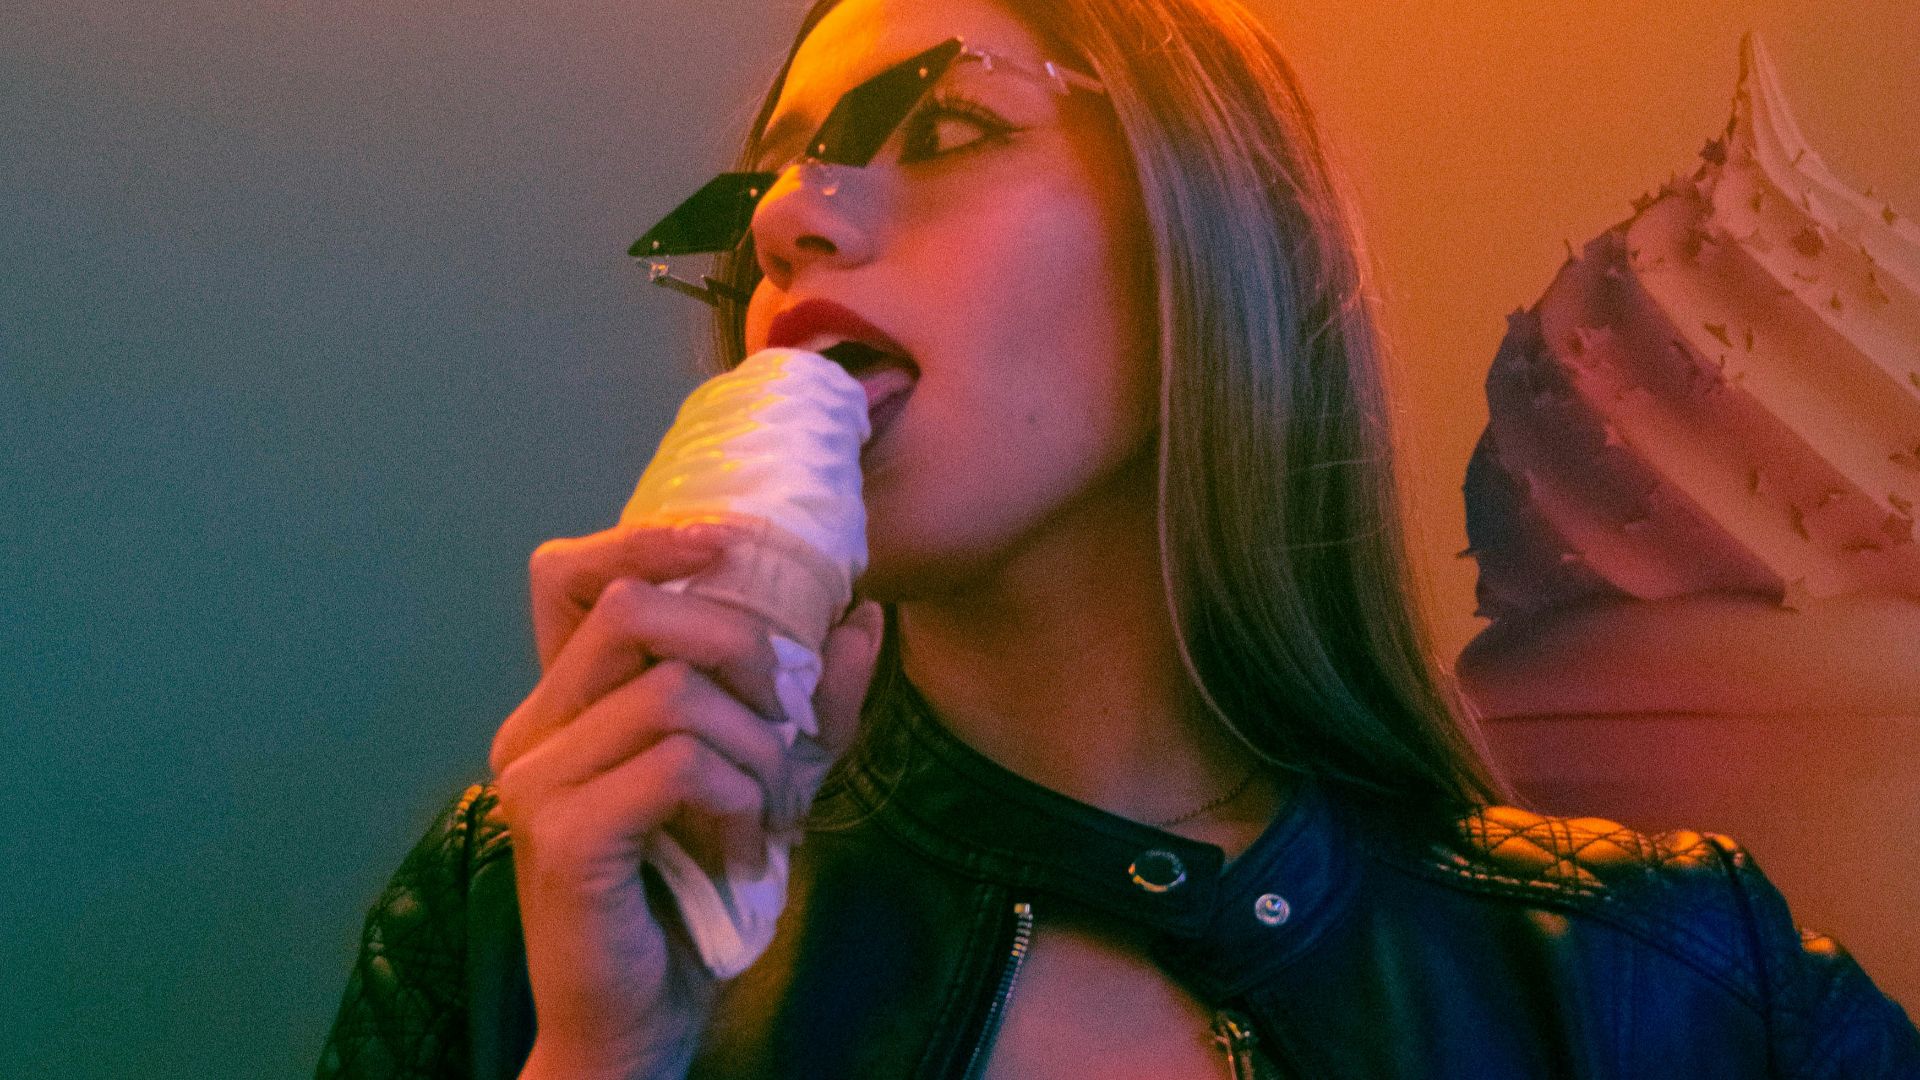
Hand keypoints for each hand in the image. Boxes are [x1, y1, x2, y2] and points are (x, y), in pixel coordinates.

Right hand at [491, 521, 883, 1079]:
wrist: (641, 1019)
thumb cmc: (695, 894)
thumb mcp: (770, 781)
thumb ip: (813, 702)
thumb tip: (863, 615)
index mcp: (567, 703)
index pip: (567, 575)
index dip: (644, 539)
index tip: (727, 547)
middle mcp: (534, 727)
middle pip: (635, 609)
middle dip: (743, 649)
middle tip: (783, 723)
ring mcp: (536, 778)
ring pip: (673, 690)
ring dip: (755, 747)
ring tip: (768, 810)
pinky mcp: (562, 833)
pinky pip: (676, 763)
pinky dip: (738, 798)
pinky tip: (745, 850)